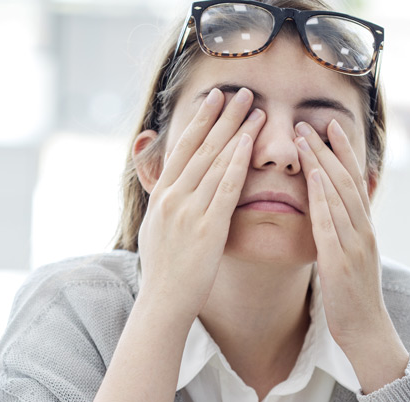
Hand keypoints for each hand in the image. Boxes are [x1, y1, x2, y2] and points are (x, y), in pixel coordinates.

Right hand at [137, 87, 266, 323]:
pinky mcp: (207, 227)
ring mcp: (189, 211)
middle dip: (221, 116)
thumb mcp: (156, 230)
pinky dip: (238, 162)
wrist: (163, 302)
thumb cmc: (164, 271)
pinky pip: (226, 188)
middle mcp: (172, 198)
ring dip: (235, 131)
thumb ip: (165, 204)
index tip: (214, 100)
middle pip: (200, 147)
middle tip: (238, 91)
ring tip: (253, 108)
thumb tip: (166, 186)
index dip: (199, 122)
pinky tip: (250, 143)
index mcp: (162, 196)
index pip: (182, 149)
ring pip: (215, 161)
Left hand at [294, 119, 409, 388]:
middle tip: (312, 120)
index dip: (342, 151)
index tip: (329, 125)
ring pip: (340, 196)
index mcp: (363, 228)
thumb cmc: (353, 297)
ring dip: (322, 165)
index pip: (353, 180)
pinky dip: (322, 200)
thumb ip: (344, 231)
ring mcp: (354, 244)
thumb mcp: (350, 257)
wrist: (367, 332)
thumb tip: (333, 208)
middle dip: (330, 148)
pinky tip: (311, 181)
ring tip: (306, 140)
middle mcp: (362, 230)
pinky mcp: (341, 262)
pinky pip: (331, 225)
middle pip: (347, 180)